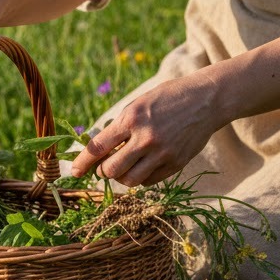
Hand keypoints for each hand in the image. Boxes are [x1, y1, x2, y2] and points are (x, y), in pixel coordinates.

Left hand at [70, 73, 222, 186]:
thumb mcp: (137, 105)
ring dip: (120, 178)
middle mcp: (145, 138)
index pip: (99, 147)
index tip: (73, 171)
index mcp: (131, 119)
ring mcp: (162, 153)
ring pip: (130, 180)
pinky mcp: (176, 163)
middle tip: (103, 167)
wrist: (205, 100)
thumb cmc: (166, 99)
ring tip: (122, 167)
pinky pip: (149, 181)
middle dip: (102, 171)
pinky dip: (140, 177)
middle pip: (111, 170)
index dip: (82, 162)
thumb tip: (99, 149)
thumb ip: (119, 127)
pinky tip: (141, 166)